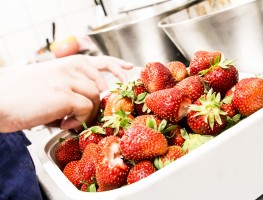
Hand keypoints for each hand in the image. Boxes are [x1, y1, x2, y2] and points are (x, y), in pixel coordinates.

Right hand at [0, 55, 132, 131]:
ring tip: (68, 120)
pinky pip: (85, 110)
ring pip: (95, 98)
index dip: (118, 66)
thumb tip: (87, 100)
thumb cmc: (20, 93)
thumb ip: (69, 84)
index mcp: (68, 62)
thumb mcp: (48, 80)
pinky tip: (63, 124)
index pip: (101, 61)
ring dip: (86, 113)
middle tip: (100, 112)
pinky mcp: (65, 96)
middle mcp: (71, 68)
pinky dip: (78, 120)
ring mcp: (68, 81)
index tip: (129, 70)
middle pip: (102, 85)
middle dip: (104, 100)